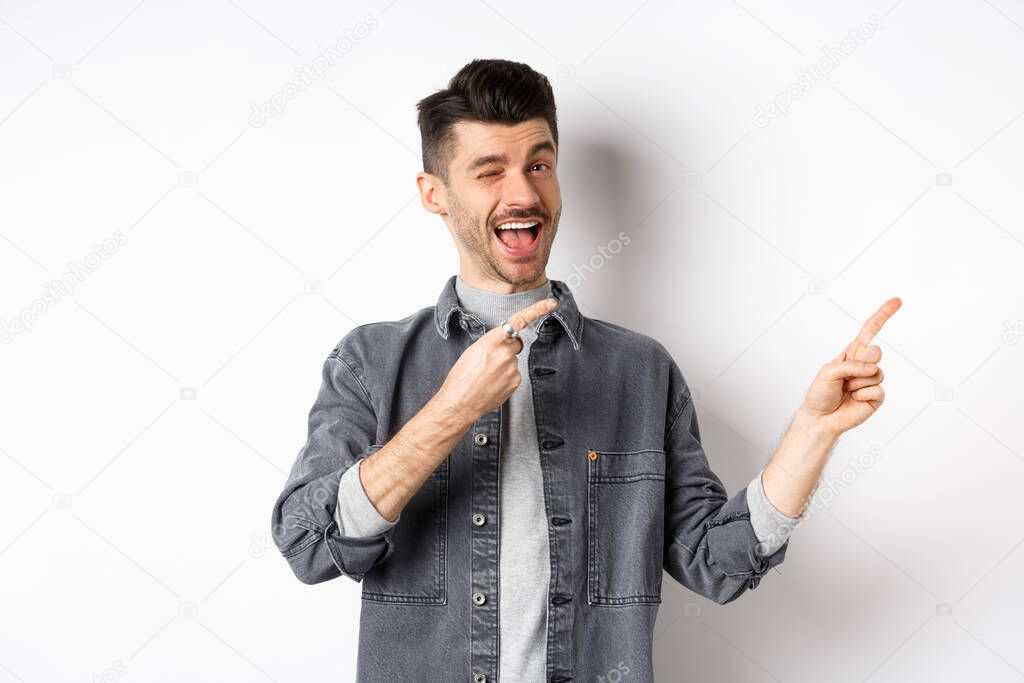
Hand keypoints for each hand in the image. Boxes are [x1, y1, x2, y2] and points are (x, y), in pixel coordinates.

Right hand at [435, 296, 557, 419]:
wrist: (459, 402)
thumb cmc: (461, 377)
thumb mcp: (472, 351)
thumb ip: (491, 343)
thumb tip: (502, 343)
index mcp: (492, 341)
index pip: (518, 321)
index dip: (536, 310)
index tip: (550, 303)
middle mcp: (505, 353)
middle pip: (516, 344)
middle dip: (507, 349)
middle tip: (490, 361)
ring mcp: (512, 368)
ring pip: (514, 361)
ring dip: (504, 366)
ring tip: (487, 376)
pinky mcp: (515, 382)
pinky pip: (514, 374)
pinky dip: (505, 378)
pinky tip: (492, 383)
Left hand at [801, 297, 901, 436]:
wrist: (820, 418)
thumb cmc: (820, 393)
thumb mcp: (827, 371)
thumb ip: (850, 365)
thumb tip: (873, 368)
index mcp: (852, 354)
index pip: (870, 331)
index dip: (883, 316)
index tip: (897, 301)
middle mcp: (864, 364)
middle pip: (875, 352)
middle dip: (860, 363)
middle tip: (846, 378)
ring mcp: (872, 380)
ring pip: (876, 373)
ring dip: (857, 383)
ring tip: (846, 390)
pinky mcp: (877, 397)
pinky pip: (877, 390)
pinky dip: (863, 395)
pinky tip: (854, 400)